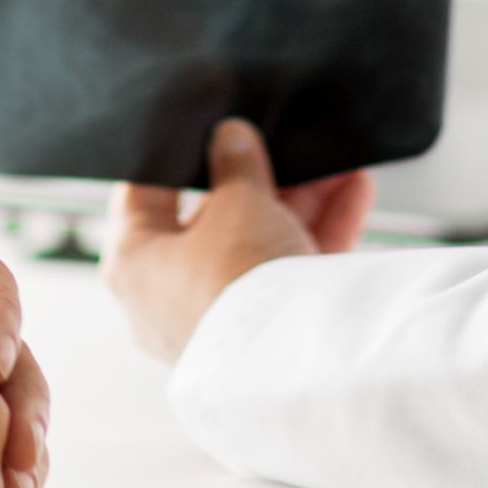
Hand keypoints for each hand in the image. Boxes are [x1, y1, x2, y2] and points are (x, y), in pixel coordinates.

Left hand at [105, 117, 375, 362]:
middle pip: (213, 219)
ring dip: (301, 201)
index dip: (176, 155)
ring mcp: (218, 320)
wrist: (291, 361)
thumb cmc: (238, 280)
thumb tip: (230, 138)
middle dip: (259, 178)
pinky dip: (320, 234)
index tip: (206, 125)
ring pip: (259, 245)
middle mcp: (167, 298)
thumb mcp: (237, 200)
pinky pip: (289, 275)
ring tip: (336, 163)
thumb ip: (234, 162)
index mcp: (132, 262)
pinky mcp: (264, 337)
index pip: (142, 194)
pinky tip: (354, 193)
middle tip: (282, 142)